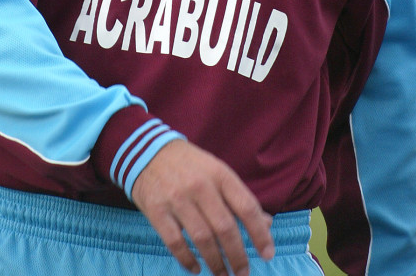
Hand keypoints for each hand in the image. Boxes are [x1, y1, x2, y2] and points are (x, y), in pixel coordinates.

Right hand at [131, 139, 274, 275]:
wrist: (147, 151)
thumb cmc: (191, 166)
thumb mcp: (218, 172)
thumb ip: (240, 198)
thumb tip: (267, 224)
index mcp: (220, 174)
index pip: (246, 207)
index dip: (259, 233)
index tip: (267, 254)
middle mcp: (200, 186)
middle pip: (225, 228)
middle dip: (238, 256)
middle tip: (243, 274)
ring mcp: (177, 199)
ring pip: (202, 239)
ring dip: (216, 263)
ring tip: (223, 275)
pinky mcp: (157, 211)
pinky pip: (175, 243)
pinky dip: (187, 260)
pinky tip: (196, 268)